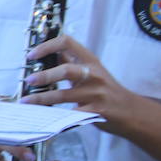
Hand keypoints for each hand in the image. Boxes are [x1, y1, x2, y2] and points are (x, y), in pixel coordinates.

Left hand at [20, 34, 138, 134]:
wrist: (132, 111)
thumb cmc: (107, 91)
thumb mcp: (91, 72)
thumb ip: (71, 63)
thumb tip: (49, 53)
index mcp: (90, 61)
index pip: (67, 43)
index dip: (47, 46)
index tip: (32, 54)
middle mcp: (93, 74)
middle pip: (66, 70)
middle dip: (45, 76)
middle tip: (29, 80)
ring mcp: (96, 93)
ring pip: (65, 94)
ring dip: (43, 98)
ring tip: (27, 101)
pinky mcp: (96, 111)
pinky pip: (72, 113)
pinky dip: (56, 115)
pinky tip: (44, 116)